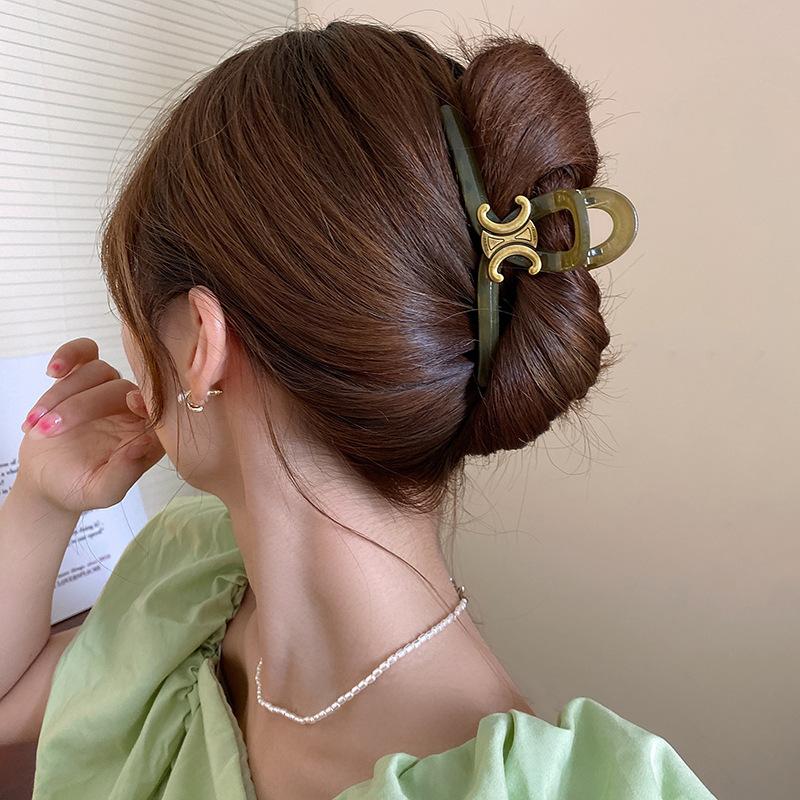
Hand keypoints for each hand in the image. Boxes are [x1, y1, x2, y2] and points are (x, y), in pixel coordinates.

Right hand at [16, 337, 164, 512]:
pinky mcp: (83, 379)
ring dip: (63, 394)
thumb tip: (142, 446)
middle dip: (82, 407)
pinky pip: (84, 353)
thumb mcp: (101, 492)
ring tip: (38, 424)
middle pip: (120, 388)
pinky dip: (69, 354)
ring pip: (98, 371)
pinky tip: (53, 370)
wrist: (48, 481)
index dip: (148, 402)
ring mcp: (107, 390)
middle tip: (50, 430)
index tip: (131, 403)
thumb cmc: (79, 489)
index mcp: (148, 434)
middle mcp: (132, 409)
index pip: (159, 408)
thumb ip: (124, 474)